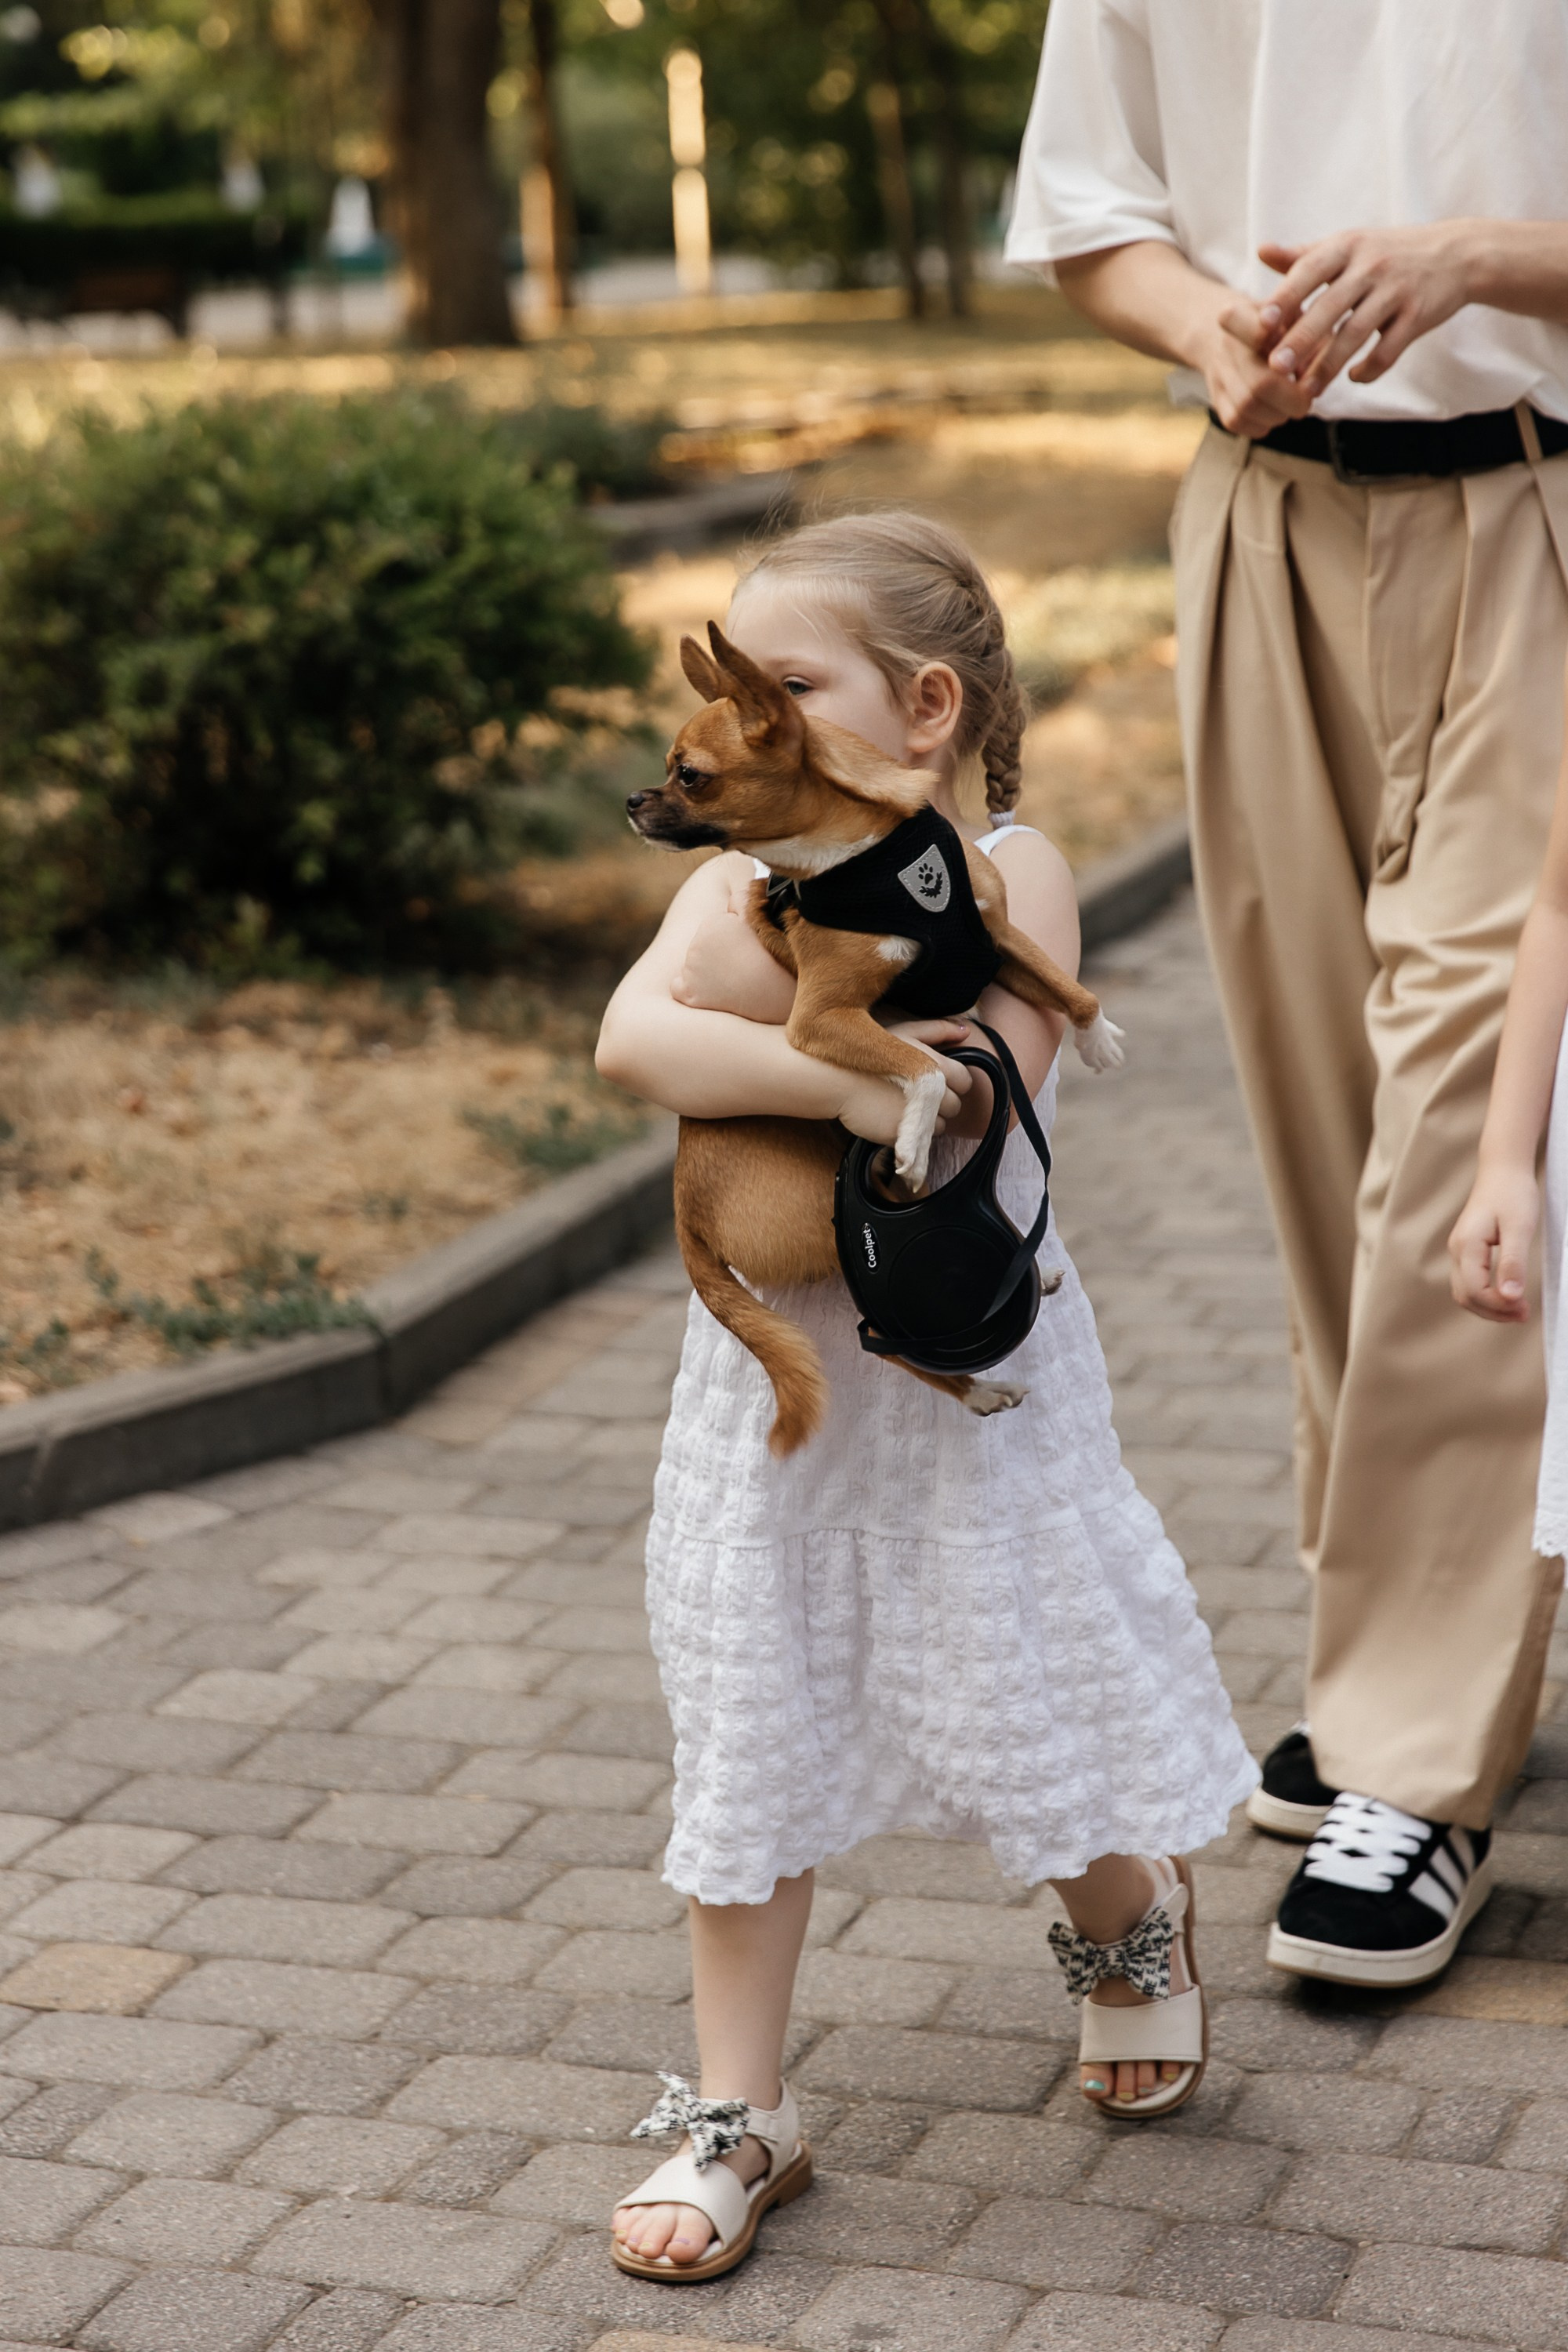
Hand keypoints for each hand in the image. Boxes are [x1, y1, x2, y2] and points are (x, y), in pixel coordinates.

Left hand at [672, 904, 794, 1022]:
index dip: (733, 938)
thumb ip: (743, 900)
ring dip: (708, 972)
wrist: (776, 994)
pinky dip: (688, 991)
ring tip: (735, 982)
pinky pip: (677, 988)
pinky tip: (709, 994)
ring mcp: (691, 969)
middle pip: (703, 946)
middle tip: (743, 966)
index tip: (747, 948)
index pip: (716, 927)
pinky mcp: (688, 993)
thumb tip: (731, 899)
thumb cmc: (776, 956)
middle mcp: (697, 943)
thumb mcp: (763, 919)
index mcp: (713, 922)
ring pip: (693, 966)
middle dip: (719, 954)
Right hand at [835, 1020, 972, 1145]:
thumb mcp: (904, 1032)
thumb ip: (938, 1030)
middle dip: (940, 1103)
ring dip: (927, 1120)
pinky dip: (909, 1133)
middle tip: (915, 1094)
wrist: (836, 1080)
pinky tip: (892, 1116)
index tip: (933, 1080)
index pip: (966, 1082)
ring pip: (939, 1126)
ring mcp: (919, 1118)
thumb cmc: (869, 1053)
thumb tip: (966, 1030)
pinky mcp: (904, 1137)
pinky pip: (918, 1141)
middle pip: (955, 1107)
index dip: (952, 1081)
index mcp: (938, 1068)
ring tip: (903, 1106)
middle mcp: (934, 1095)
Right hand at [1197, 296, 1315, 438]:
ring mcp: (1218, 375)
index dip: (1269, 338)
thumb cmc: (1273, 323)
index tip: (1289, 346)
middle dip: (1292, 397)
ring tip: (1293, 402)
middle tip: (1309, 395)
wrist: (1224, 336)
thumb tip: (1319, 376)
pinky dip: (1264, 423)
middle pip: (1260, 383)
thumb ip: (1311, 333)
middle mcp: (1225, 345)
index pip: (1248, 326)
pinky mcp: (1217, 402)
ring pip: (1249, 407)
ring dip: (1279, 412)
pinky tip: (1276, 411)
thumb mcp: (1293, 312)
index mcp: (1240, 314)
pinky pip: (1240, 423)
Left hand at [1252, 226, 1473, 395]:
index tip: (1263, 321)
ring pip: (1357, 333)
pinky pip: (1389, 349)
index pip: (1311, 270)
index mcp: (1348, 247)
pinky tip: (1353, 377)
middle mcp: (1372, 266)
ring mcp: (1396, 291)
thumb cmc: (1388, 253)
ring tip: (1307, 390)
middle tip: (1276, 368)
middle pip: (1330, 306)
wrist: (1456, 255)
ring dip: (1329, 365)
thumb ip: (1304, 256)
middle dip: (1302, 339)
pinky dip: (1370, 368)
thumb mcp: (1349, 246)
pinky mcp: (1418, 315)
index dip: (1286, 295)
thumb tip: (1261, 251)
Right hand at [1449, 1162, 1538, 1322]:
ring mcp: (1459, 1250)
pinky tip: (1507, 1295)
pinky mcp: (1466, 1250)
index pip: (1475, 1291)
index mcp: (1466, 1246)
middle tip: (1525, 1314)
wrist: (1503, 1169)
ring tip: (1518, 1310)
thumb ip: (1513, 1263)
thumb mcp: (1520, 1228)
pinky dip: (1487, 1296)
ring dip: (1490, 1306)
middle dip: (1494, 1312)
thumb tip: (1511, 1297)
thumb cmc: (1513, 1194)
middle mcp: (1457, 1250)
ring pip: (1465, 1292)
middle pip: (1466, 1296)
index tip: (1525, 1307)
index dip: (1499, 1306)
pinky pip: (1470, 1282)